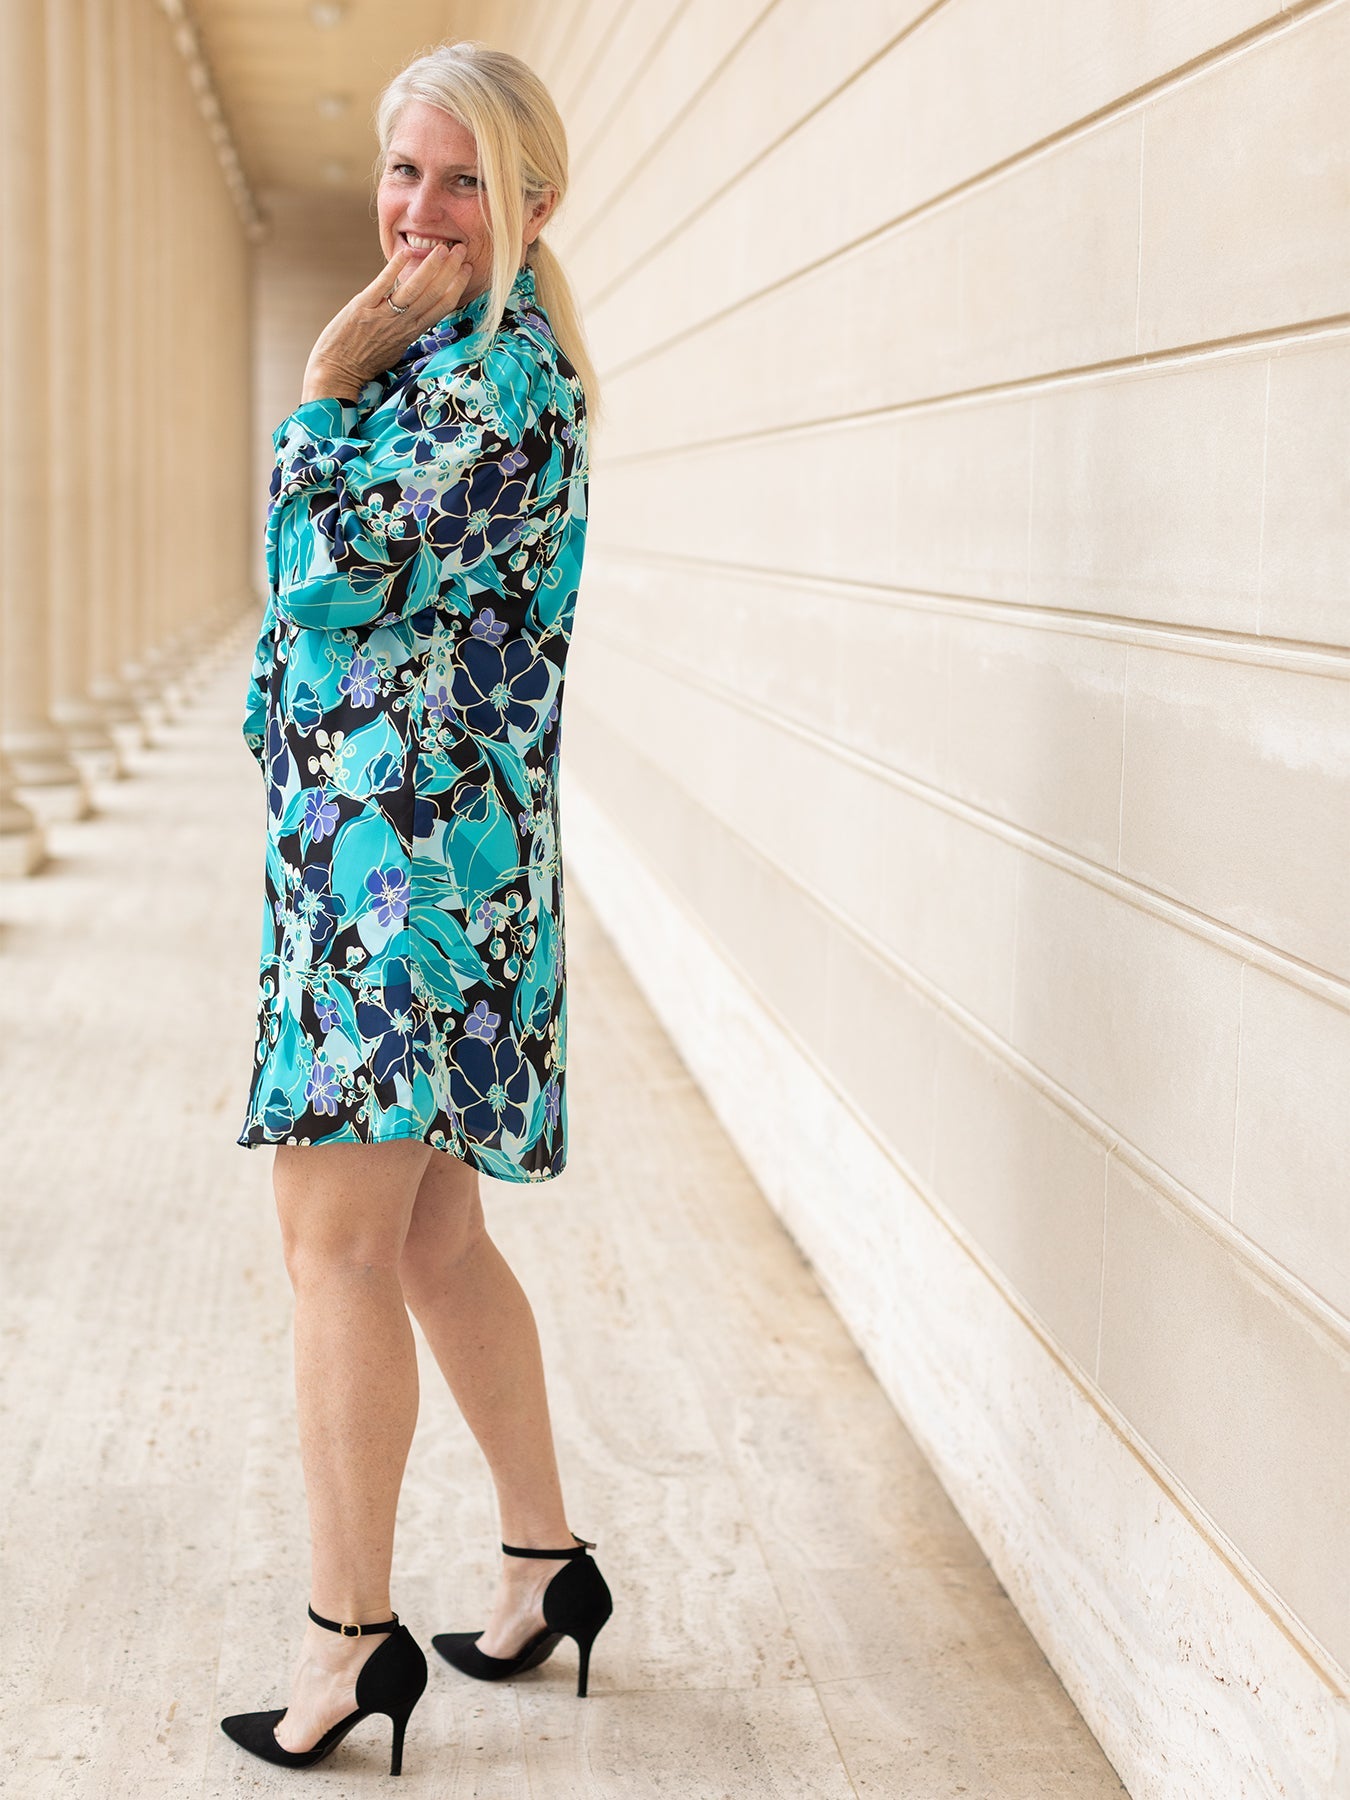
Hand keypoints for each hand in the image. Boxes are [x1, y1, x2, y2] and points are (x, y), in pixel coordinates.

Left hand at [300, 242, 474, 403]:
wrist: (336, 373)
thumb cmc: (363, 363)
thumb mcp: (393, 348)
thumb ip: (405, 329)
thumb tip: (414, 314)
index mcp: (411, 333)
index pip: (442, 308)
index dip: (457, 287)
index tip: (467, 270)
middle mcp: (401, 324)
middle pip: (433, 295)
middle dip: (450, 271)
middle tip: (460, 250)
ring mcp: (382, 316)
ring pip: (413, 290)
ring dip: (430, 267)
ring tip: (442, 249)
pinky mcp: (362, 308)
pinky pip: (382, 285)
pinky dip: (395, 269)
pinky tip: (406, 254)